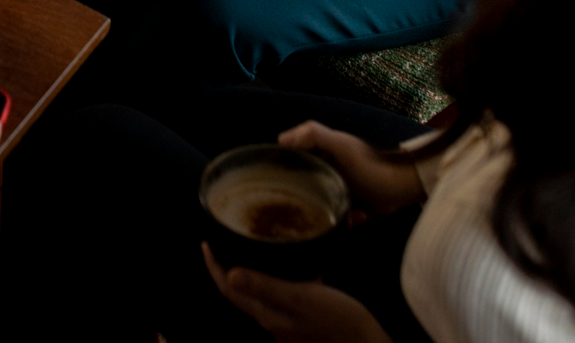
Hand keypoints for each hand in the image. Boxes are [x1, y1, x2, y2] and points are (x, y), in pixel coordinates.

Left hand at [203, 245, 391, 342]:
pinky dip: (282, 273)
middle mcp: (273, 319)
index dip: (214, 266)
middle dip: (230, 265)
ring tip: (255, 246)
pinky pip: (286, 290)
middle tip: (225, 241)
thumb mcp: (300, 298)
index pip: (228, 289)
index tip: (206, 243)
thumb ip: (265, 286)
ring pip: (263, 289)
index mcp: (267, 314)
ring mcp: (289, 320)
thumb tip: (229, 274)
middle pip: (241, 290)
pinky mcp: (306, 316)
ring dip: (255, 268)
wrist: (368, 342)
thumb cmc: (338, 321)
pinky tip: (296, 261)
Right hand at [277, 120, 425, 214]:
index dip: (287, 168)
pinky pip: (344, 219)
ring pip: (325, 204)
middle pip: (309, 184)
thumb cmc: (373, 166)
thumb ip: (314, 135)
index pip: (299, 158)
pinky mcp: (359, 208)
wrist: (408, 187)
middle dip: (306, 197)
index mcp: (328, 152)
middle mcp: (335, 169)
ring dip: (327, 213)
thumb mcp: (341, 147)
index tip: (278, 182)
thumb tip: (282, 138)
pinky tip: (354, 219)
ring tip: (331, 218)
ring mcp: (347, 189)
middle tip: (302, 209)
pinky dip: (346, 223)